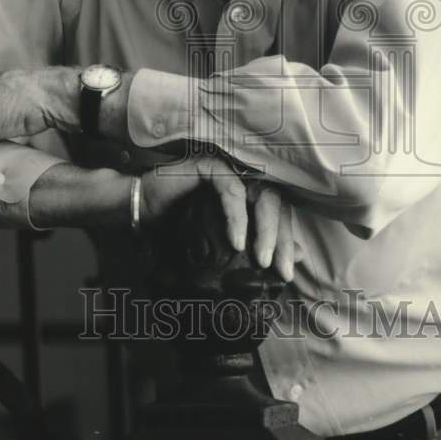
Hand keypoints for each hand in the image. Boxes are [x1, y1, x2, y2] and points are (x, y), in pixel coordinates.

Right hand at [142, 156, 302, 280]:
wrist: (141, 212)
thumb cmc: (180, 226)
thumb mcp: (223, 244)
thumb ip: (258, 245)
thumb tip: (300, 255)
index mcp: (251, 196)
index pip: (280, 214)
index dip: (287, 242)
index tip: (286, 273)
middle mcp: (245, 180)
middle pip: (276, 205)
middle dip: (282, 239)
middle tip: (280, 269)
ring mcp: (229, 171)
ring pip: (261, 195)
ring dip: (265, 228)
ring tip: (262, 259)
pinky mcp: (211, 166)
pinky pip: (231, 188)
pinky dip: (237, 215)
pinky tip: (236, 241)